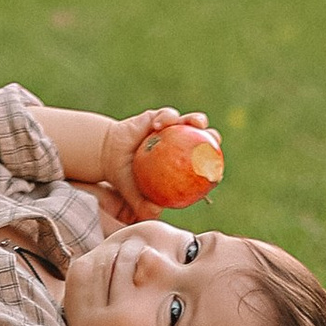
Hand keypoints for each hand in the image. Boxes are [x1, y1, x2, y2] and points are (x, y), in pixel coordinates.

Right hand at [96, 106, 207, 223]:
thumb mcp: (136, 195)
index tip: (215, 171)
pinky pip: (167, 115)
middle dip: (213, 138)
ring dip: (197, 120)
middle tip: (212, 141)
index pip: (203, 164)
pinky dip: (166, 118)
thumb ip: (145, 206)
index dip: (213, 165)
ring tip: (195, 124)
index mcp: (182, 165)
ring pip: (190, 121)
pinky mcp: (159, 117)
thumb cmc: (126, 178)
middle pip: (205, 139)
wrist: (109, 157)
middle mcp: (181, 146)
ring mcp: (171, 130)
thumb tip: (156, 211)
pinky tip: (157, 125)